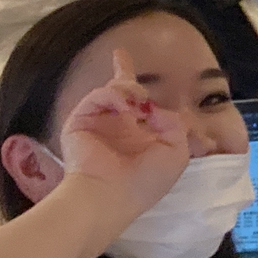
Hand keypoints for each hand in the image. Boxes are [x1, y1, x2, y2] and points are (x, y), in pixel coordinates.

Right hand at [57, 50, 189, 225]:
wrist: (110, 196)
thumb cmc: (145, 181)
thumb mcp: (176, 152)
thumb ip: (175, 123)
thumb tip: (155, 107)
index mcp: (140, 136)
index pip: (144, 106)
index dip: (146, 92)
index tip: (154, 85)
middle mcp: (118, 127)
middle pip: (122, 90)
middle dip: (125, 73)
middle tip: (123, 61)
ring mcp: (99, 123)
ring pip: (114, 90)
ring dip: (130, 89)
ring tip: (137, 101)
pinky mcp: (80, 121)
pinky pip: (98, 96)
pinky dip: (114, 96)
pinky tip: (126, 107)